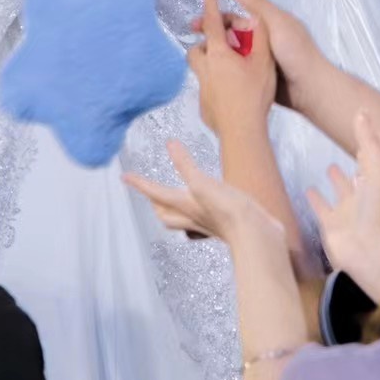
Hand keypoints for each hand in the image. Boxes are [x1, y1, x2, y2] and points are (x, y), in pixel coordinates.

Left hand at [125, 139, 283, 246]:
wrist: (256, 236)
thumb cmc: (228, 211)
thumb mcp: (203, 183)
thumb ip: (186, 165)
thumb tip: (170, 143)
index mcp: (184, 206)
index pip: (155, 193)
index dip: (139, 183)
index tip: (124, 177)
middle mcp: (192, 216)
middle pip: (165, 213)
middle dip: (156, 202)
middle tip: (149, 191)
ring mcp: (207, 221)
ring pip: (182, 217)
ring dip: (173, 207)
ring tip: (172, 197)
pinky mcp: (223, 222)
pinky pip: (201, 216)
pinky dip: (196, 207)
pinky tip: (206, 201)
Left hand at [187, 0, 275, 137]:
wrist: (242, 131)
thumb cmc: (254, 95)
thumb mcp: (264, 63)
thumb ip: (260, 38)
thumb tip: (256, 19)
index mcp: (219, 54)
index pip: (212, 23)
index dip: (210, 6)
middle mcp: (205, 69)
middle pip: (196, 49)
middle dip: (204, 43)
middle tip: (221, 46)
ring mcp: (202, 89)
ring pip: (199, 71)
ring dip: (209, 66)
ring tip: (227, 71)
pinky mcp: (204, 108)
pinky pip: (206, 91)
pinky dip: (215, 88)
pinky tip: (230, 96)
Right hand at [200, 0, 317, 112]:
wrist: (311, 91)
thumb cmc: (296, 54)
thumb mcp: (277, 24)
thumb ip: (256, 4)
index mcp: (269, 17)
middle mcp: (264, 31)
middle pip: (234, 20)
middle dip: (213, 19)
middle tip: (193, 27)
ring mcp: (261, 52)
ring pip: (232, 40)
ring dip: (215, 39)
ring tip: (198, 47)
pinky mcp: (258, 70)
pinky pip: (236, 59)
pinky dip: (222, 57)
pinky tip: (210, 62)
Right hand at [307, 112, 379, 304]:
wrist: (371, 255)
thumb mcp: (379, 169)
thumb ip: (368, 141)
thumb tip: (361, 111)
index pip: (378, 159)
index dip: (374, 145)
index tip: (368, 129)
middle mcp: (366, 196)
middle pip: (362, 175)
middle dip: (358, 162)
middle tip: (351, 146)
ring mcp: (348, 211)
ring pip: (342, 191)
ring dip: (337, 179)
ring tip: (330, 166)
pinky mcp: (332, 226)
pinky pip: (321, 209)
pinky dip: (315, 199)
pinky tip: (308, 189)